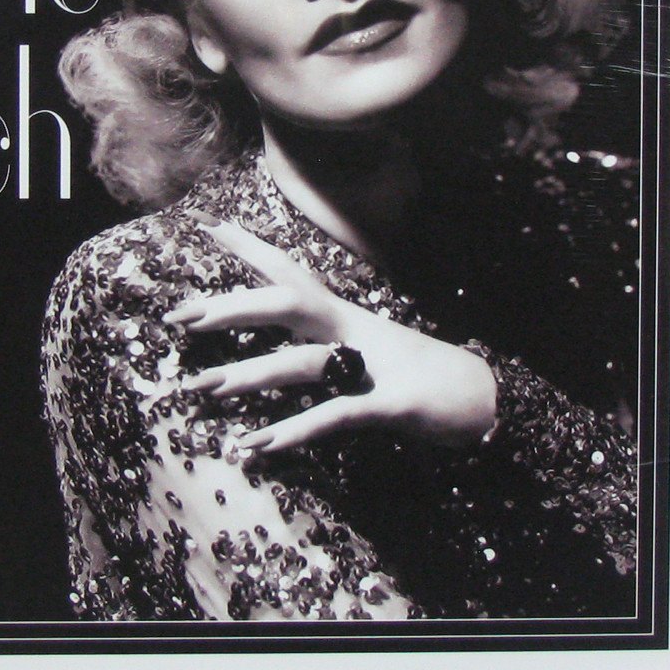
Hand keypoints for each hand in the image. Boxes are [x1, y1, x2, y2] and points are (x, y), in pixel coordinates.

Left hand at [165, 215, 496, 452]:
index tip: (208, 225)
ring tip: (201, 388)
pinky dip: (295, 430)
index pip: (292, 272)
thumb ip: (321, 347)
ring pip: (303, 362)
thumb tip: (277, 354)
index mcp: (345, 317)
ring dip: (250, 375)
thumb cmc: (418, 376)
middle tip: (179, 316)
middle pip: (289, 302)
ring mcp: (375, 366)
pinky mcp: (392, 407)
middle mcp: (355, 331)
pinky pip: (336, 416)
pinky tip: (259, 444)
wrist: (490, 400)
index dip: (252, 248)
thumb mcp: (365, 352)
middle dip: (233, 306)